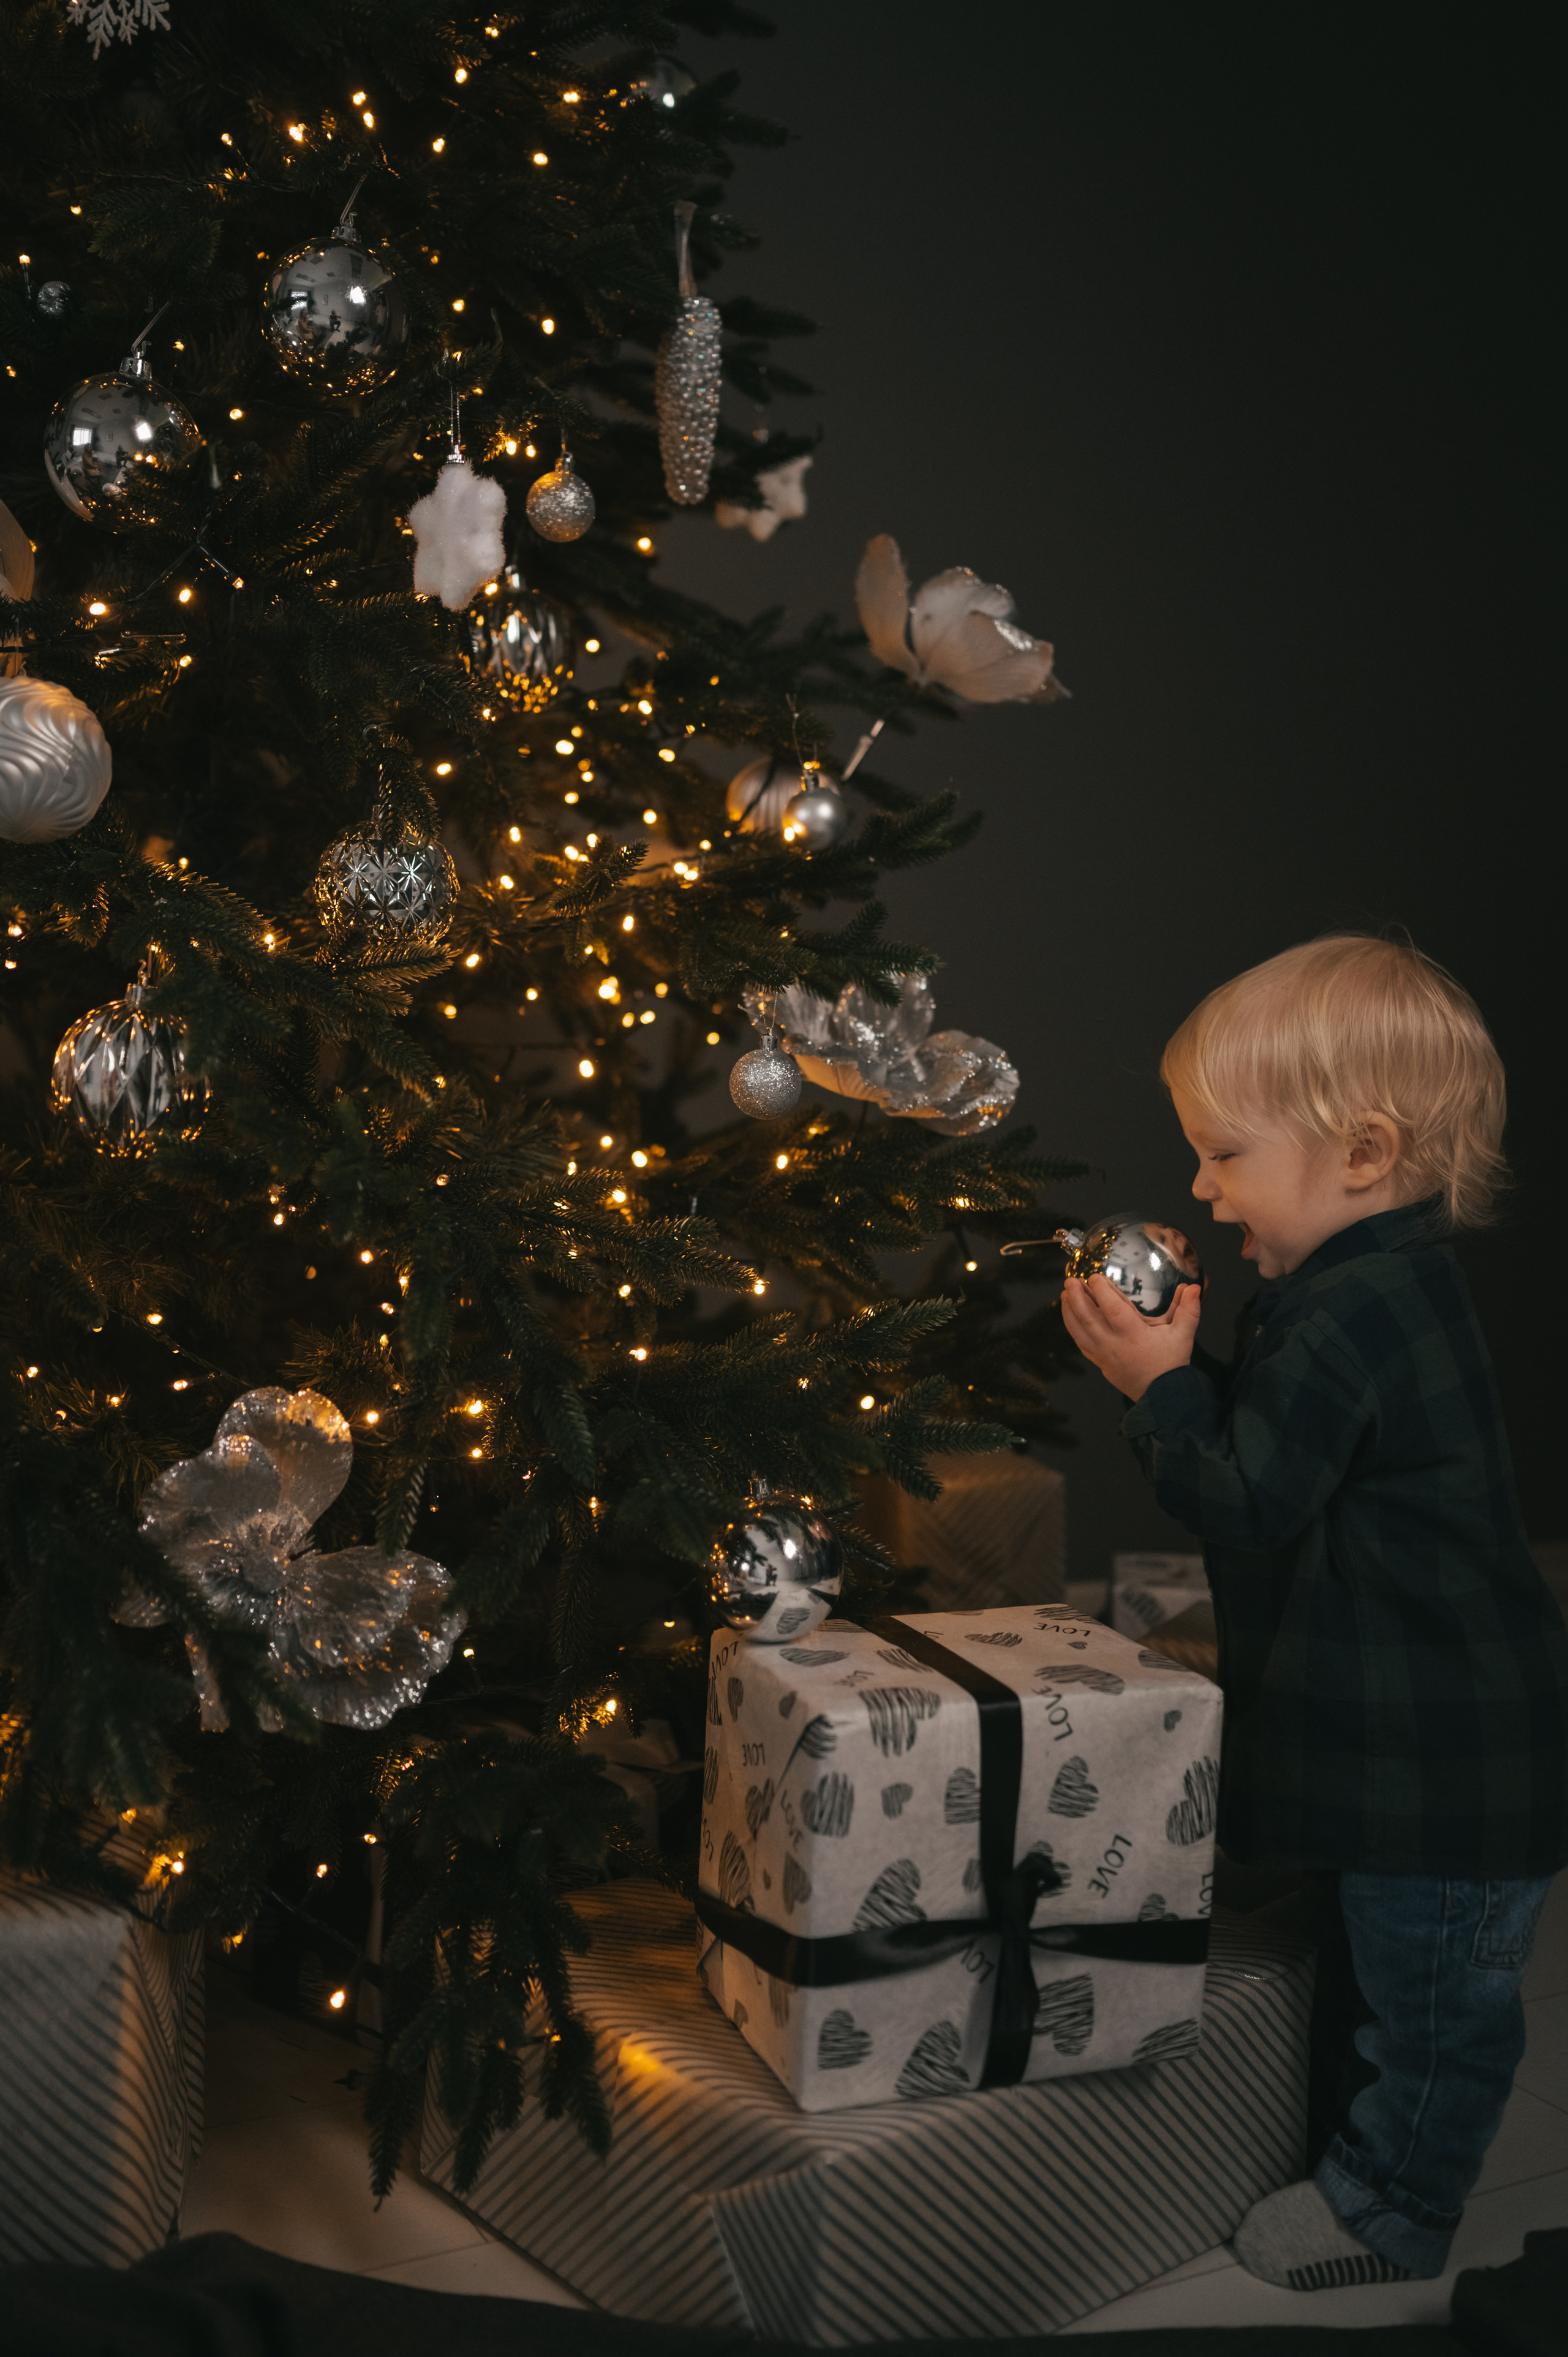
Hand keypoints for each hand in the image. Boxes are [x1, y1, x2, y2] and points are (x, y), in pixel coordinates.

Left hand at [1060, 1276, 1200, 1400]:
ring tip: (1065, 1293)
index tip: (1094, 1276)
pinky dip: (1073, 1328)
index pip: (1112, 1309)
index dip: (1101, 1291)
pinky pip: (1081, 1343)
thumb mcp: (1183, 1335)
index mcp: (1133, 1335)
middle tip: (1070, 1280)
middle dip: (1077, 1297)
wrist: (1162, 1396)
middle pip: (1088, 1318)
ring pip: (1080, 1331)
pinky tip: (1070, 1317)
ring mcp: (1103, 1354)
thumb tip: (1193, 1287)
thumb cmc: (1170, 1364)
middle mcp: (1114, 1344)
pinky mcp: (1099, 1362)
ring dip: (1070, 1311)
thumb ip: (1188, 1310)